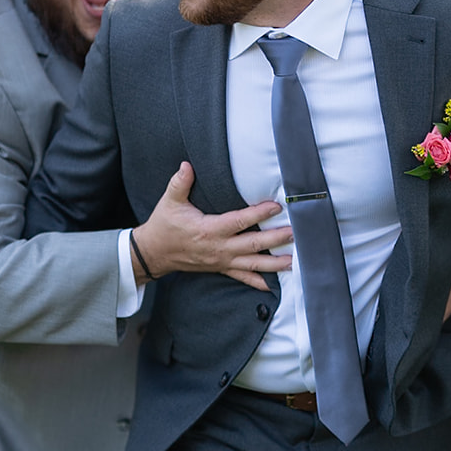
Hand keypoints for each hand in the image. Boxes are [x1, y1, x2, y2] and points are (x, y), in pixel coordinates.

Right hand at [132, 163, 292, 291]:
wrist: (154, 253)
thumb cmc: (164, 226)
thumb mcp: (169, 202)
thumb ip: (180, 183)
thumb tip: (187, 165)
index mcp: (209, 230)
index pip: (239, 221)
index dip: (259, 214)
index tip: (276, 206)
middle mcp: (219, 248)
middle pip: (253, 245)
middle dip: (276, 239)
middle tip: (295, 233)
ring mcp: (221, 261)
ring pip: (253, 264)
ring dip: (274, 264)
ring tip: (294, 260)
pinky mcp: (221, 268)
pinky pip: (242, 277)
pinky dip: (258, 282)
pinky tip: (273, 285)